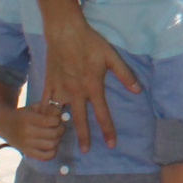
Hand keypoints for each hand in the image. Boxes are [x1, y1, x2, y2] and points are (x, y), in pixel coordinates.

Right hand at [0, 100, 63, 160]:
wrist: (4, 124)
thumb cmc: (24, 114)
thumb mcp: (33, 107)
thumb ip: (48, 108)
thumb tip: (63, 114)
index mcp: (28, 118)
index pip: (51, 121)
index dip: (58, 120)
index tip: (57, 118)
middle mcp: (26, 132)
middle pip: (53, 134)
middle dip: (61, 129)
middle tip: (60, 127)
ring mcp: (26, 143)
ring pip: (51, 145)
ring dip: (58, 140)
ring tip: (56, 136)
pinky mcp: (26, 152)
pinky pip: (44, 156)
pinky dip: (52, 152)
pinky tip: (52, 145)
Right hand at [41, 15, 137, 150]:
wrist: (65, 32)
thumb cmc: (91, 43)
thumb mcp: (112, 57)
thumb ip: (124, 75)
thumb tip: (137, 90)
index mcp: (93, 86)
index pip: (102, 113)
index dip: (107, 130)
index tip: (110, 144)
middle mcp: (76, 91)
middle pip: (79, 120)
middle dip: (83, 136)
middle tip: (85, 151)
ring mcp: (60, 88)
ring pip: (58, 114)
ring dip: (60, 127)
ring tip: (60, 138)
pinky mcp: (49, 84)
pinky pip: (45, 103)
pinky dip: (45, 114)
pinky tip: (45, 122)